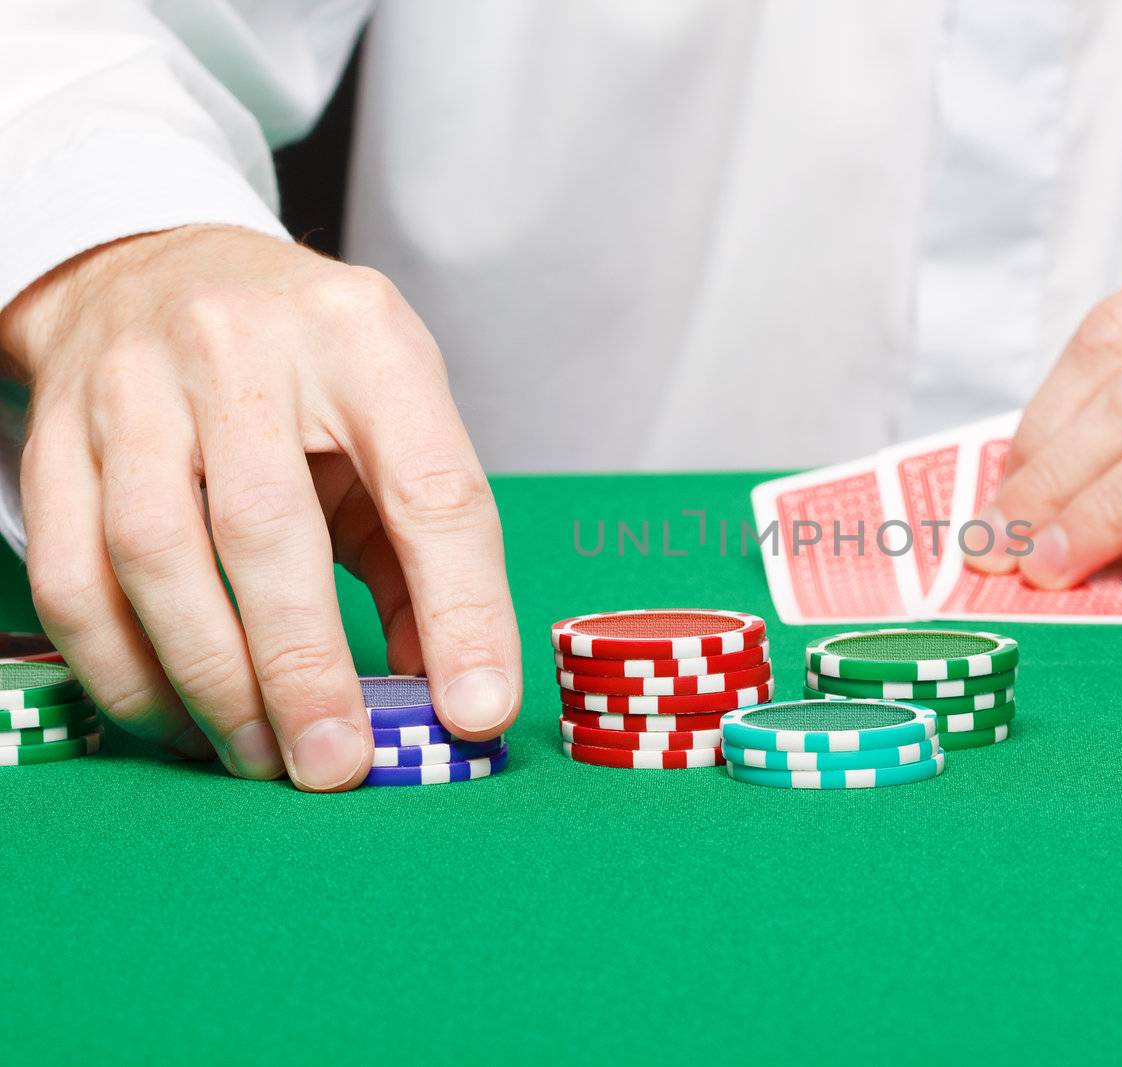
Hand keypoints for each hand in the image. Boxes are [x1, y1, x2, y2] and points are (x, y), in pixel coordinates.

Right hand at [0, 226, 520, 789]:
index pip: (431, 487)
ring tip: (259, 756)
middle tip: (335, 766)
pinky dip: (120, 666)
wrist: (158, 267)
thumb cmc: (307, 369)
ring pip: (154, 555)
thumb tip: (452, 698)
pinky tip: (172, 714)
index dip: (462, 610)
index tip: (476, 710)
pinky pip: (71, 573)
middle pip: (268, 529)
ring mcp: (135, 386)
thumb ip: (424, 552)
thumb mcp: (395, 420)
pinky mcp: (57, 432)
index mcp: (366, 343)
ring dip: (209, 680)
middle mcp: (245, 349)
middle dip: (305, 668)